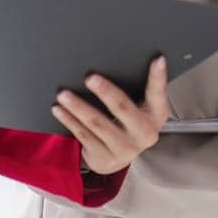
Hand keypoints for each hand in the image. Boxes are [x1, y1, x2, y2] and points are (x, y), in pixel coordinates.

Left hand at [52, 56, 170, 175]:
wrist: (118, 155)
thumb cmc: (128, 121)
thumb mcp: (140, 107)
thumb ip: (138, 89)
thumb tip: (121, 61)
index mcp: (156, 115)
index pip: (157, 92)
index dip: (158, 76)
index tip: (157, 59)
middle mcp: (144, 133)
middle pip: (122, 108)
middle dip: (105, 91)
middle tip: (90, 78)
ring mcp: (125, 148)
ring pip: (97, 123)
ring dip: (78, 107)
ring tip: (63, 94)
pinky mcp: (106, 158)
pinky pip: (84, 135)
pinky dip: (69, 121)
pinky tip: (59, 110)